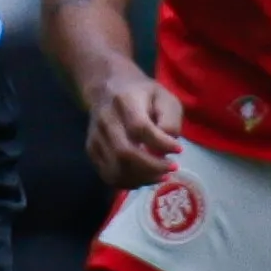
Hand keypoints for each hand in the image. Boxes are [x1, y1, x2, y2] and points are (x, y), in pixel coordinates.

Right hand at [83, 65, 184, 187]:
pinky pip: (108, 175)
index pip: (140, 128)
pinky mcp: (91, 150)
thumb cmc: (143, 95)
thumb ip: (170, 121)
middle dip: (152, 167)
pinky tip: (144, 178)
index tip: (179, 149)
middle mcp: (105, 119)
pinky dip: (129, 182)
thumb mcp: (164, 98)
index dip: (161, 143)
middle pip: (125, 152)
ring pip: (115, 168)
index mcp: (125, 101)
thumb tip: (167, 149)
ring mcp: (95, 137)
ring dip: (142, 178)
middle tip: (171, 168)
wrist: (108, 88)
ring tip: (160, 176)